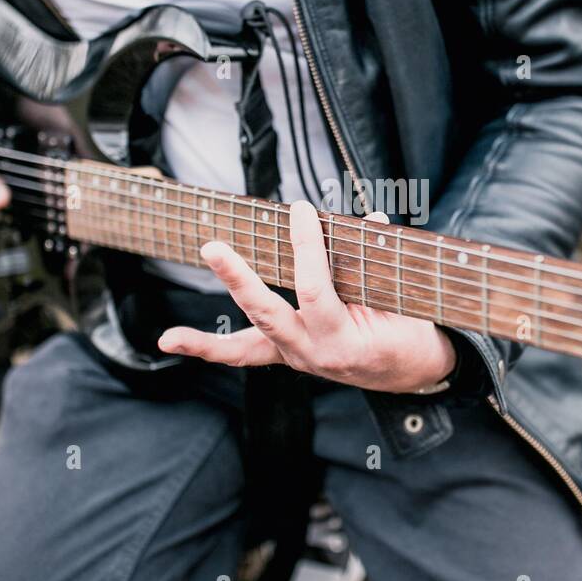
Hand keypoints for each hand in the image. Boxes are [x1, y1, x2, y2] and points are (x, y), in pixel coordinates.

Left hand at [158, 201, 457, 392]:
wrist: (413, 371)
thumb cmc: (408, 330)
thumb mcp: (401, 298)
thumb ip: (379, 260)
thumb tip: (369, 220)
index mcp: (344, 341)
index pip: (315, 290)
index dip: (306, 248)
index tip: (301, 209)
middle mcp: (312, 355)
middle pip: (267, 316)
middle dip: (239, 281)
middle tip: (212, 248)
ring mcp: (296, 359)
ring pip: (246, 348)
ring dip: (206, 342)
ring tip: (168, 338)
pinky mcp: (286, 356)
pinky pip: (245, 354)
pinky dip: (209, 347)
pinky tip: (169, 341)